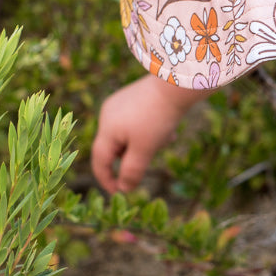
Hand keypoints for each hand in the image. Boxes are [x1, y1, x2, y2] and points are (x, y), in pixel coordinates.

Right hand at [91, 74, 213, 193]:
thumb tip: (123, 188)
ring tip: (166, 139)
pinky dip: (149, 131)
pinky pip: (137, 121)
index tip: (120, 192)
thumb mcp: (145, 149)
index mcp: (106, 127)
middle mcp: (109, 113)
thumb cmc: (158, 117)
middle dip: (135, 156)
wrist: (176, 82)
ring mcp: (121, 103)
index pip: (100, 161)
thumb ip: (132, 171)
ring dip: (146, 143)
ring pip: (129, 135)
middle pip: (116, 147)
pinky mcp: (135, 96)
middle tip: (153, 156)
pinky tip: (168, 131)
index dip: (107, 180)